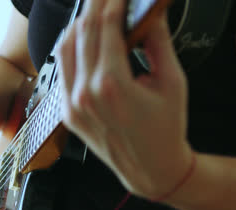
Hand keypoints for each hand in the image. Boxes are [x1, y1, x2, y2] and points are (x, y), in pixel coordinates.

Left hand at [57, 0, 191, 197]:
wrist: (153, 167)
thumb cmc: (166, 129)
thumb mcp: (172, 82)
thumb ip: (158, 41)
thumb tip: (150, 13)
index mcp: (112, 85)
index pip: (105, 26)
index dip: (112, 1)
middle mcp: (85, 94)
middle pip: (83, 31)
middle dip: (96, 5)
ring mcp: (72, 105)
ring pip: (66, 47)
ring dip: (80, 23)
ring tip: (96, 10)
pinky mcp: (68, 113)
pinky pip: (63, 70)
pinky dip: (73, 48)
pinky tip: (86, 38)